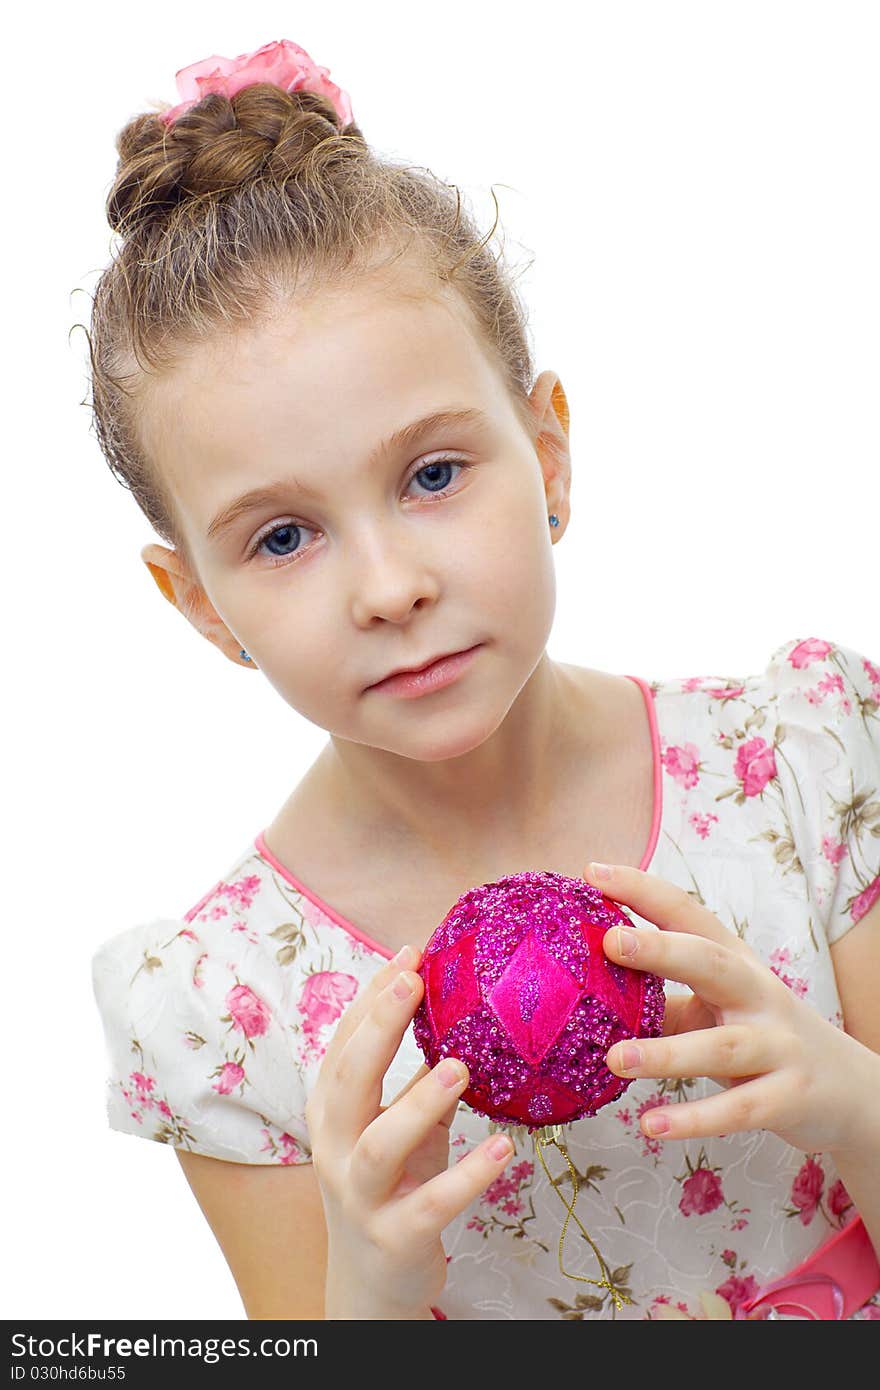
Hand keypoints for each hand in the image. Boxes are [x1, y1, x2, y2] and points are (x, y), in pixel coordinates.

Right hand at [305, 944, 515, 1319]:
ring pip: (380, 1142)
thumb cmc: (395, 1184)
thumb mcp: (402, 1126)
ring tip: (460, 1067)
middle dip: (379, 1027)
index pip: (344, 1042)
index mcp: (332, 1111)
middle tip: (415, 982)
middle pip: (347, 1080)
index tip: (409, 952)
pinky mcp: (395, 1237)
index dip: (372, 996)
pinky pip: (431, 1203)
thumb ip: (421, 1077)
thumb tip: (464, 1012)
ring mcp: (360, 1194)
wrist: (372, 1284)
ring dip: (418, 1100)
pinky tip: (503, 1150)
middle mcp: (336, 1148)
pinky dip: (467, 1176)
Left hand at [582, 861, 870, 1153]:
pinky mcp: (788, 1098)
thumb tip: (585, 990)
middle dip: (662, 949)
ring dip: (666, 1054)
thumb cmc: (762, 1037)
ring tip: (615, 1060)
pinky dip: (695, 1119)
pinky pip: (738, 1110)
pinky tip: (653, 1125)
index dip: (642, 891)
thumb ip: (661, 1000)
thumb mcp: (717, 1008)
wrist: (850, 1090)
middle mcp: (758, 994)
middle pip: (711, 963)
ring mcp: (777, 1045)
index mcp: (734, 962)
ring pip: (720, 1047)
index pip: (687, 914)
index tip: (593, 872)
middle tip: (610, 941)